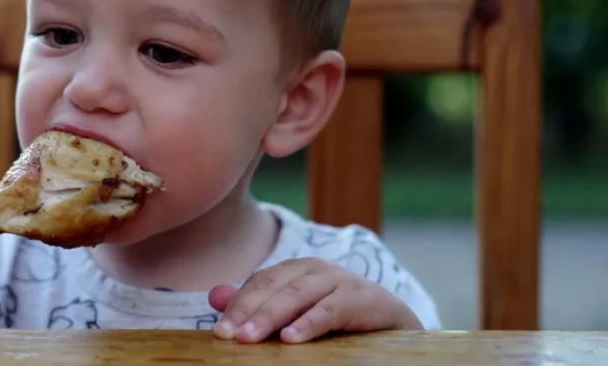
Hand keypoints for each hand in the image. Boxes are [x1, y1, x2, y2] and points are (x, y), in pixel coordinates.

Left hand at [208, 257, 421, 343]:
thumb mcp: (296, 311)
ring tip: (250, 338)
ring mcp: (340, 280)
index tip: (219, 331)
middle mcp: (316, 269)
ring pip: (298, 296)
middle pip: (275, 287)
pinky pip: (331, 310)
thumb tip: (214, 297)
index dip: (239, 304)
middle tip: (229, 336)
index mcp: (297, 270)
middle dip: (249, 311)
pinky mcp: (362, 298)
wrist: (393, 323)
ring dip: (272, 317)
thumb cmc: (339, 317)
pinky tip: (292, 339)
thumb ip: (259, 303)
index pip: (261, 282)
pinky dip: (310, 323)